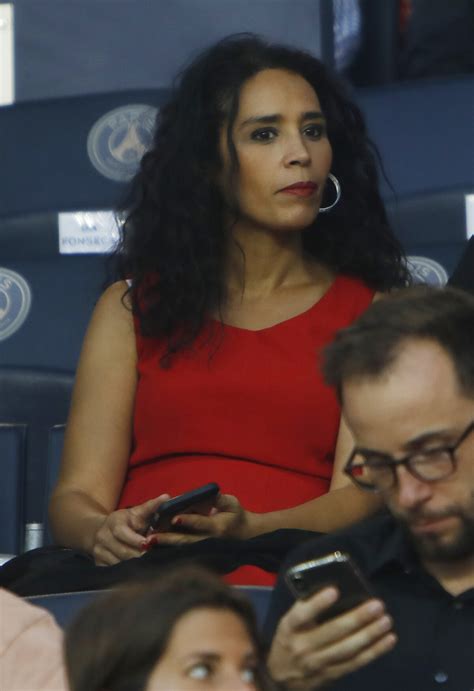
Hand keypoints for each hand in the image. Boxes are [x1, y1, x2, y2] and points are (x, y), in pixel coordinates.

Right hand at [93, 494, 169, 565]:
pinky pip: (114, 571)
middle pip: (123, 551)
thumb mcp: (136, 512)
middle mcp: (104, 536)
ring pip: (119, 563)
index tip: (147, 544)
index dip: (135, 540)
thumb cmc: (125, 521)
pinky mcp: (99, 563)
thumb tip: (166, 497)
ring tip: (148, 565)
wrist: (98, 531)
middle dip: (139, 555)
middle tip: (152, 557)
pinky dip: (126, 572)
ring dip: (134, 565)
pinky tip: (136, 571)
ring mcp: (99, 551)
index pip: (122, 532)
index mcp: (114, 522)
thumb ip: (151, 507)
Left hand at [143, 493, 250, 546]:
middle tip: (150, 537)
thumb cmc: (236, 515)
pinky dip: (169, 552)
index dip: (188, 520)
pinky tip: (156, 549)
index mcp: (218, 527)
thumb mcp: (231, 503)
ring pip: (182, 550)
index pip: (201, 523)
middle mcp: (210, 541)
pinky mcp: (202, 556)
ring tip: (148, 544)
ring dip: (165, 547)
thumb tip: (204, 493)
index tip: (174, 517)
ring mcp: (205, 551)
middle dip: (168, 539)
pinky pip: (184, 554)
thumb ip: (217, 499)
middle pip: (186, 541)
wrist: (247, 536)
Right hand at [268, 587, 396, 688]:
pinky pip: (355, 663)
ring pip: (347, 649)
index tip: (335, 590)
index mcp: (289, 628)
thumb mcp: (289, 622)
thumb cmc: (289, 638)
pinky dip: (374, 652)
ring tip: (386, 621)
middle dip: (357, 618)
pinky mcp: (330, 675)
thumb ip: (306, 608)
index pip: (302, 614)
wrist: (280, 677)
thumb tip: (337, 591)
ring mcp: (317, 663)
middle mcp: (302, 646)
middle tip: (377, 605)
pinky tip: (388, 640)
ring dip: (370, 635)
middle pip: (332, 632)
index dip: (318, 603)